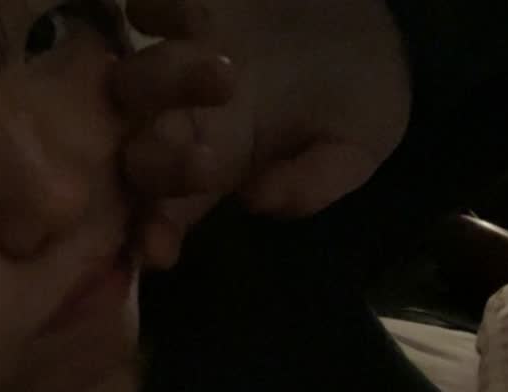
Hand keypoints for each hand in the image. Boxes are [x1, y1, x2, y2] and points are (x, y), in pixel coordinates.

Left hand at [113, 0, 411, 271]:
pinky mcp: (180, 3)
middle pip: (135, 149)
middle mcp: (180, 115)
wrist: (374, 12)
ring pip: (133, 81)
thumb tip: (259, 200)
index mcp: (216, 160)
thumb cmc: (357, 89)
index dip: (159, 229)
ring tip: (228, 71)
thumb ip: (315, 182)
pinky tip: (189, 16)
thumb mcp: (357, 146)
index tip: (162, 250)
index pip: (171, 207)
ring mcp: (173, 56)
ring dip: (167, 82)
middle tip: (202, 156)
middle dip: (158, 159)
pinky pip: (149, 6)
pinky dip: (159, 11)